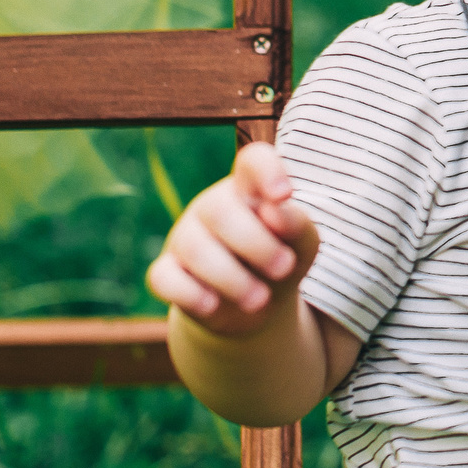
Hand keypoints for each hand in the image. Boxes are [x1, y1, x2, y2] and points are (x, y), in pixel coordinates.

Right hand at [146, 142, 319, 335]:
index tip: (284, 195)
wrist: (257, 306)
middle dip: (257, 245)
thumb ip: (297, 224)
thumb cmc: (282, 260)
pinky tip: (213, 306)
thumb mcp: (302, 245)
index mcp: (250, 189)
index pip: (253, 161)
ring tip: (260, 300)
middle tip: (284, 270)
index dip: (267, 170)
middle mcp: (212, 206)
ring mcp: (185, 237)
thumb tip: (277, 212)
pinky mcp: (166, 272)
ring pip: (196, 249)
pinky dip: (190, 294)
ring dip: (232, 279)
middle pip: (221, 210)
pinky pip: (165, 278)